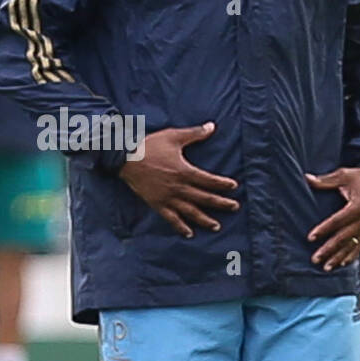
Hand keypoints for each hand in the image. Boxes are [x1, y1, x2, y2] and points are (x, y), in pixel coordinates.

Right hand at [117, 121, 237, 237]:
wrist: (124, 158)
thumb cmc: (149, 146)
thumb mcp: (173, 136)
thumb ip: (194, 133)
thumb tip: (212, 126)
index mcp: (184, 171)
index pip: (209, 180)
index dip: (222, 184)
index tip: (234, 187)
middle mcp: (178, 187)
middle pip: (204, 198)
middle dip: (221, 203)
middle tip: (235, 207)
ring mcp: (168, 198)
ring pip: (190, 212)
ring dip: (205, 220)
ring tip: (217, 226)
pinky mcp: (157, 204)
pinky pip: (171, 218)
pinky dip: (181, 227)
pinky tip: (189, 234)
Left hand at [305, 167, 359, 269]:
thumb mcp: (345, 175)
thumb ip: (326, 181)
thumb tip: (307, 179)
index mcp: (358, 206)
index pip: (338, 220)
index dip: (324, 229)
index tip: (311, 237)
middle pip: (344, 237)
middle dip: (329, 249)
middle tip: (315, 258)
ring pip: (351, 246)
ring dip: (338, 257)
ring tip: (326, 267)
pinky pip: (359, 247)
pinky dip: (351, 257)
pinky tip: (341, 264)